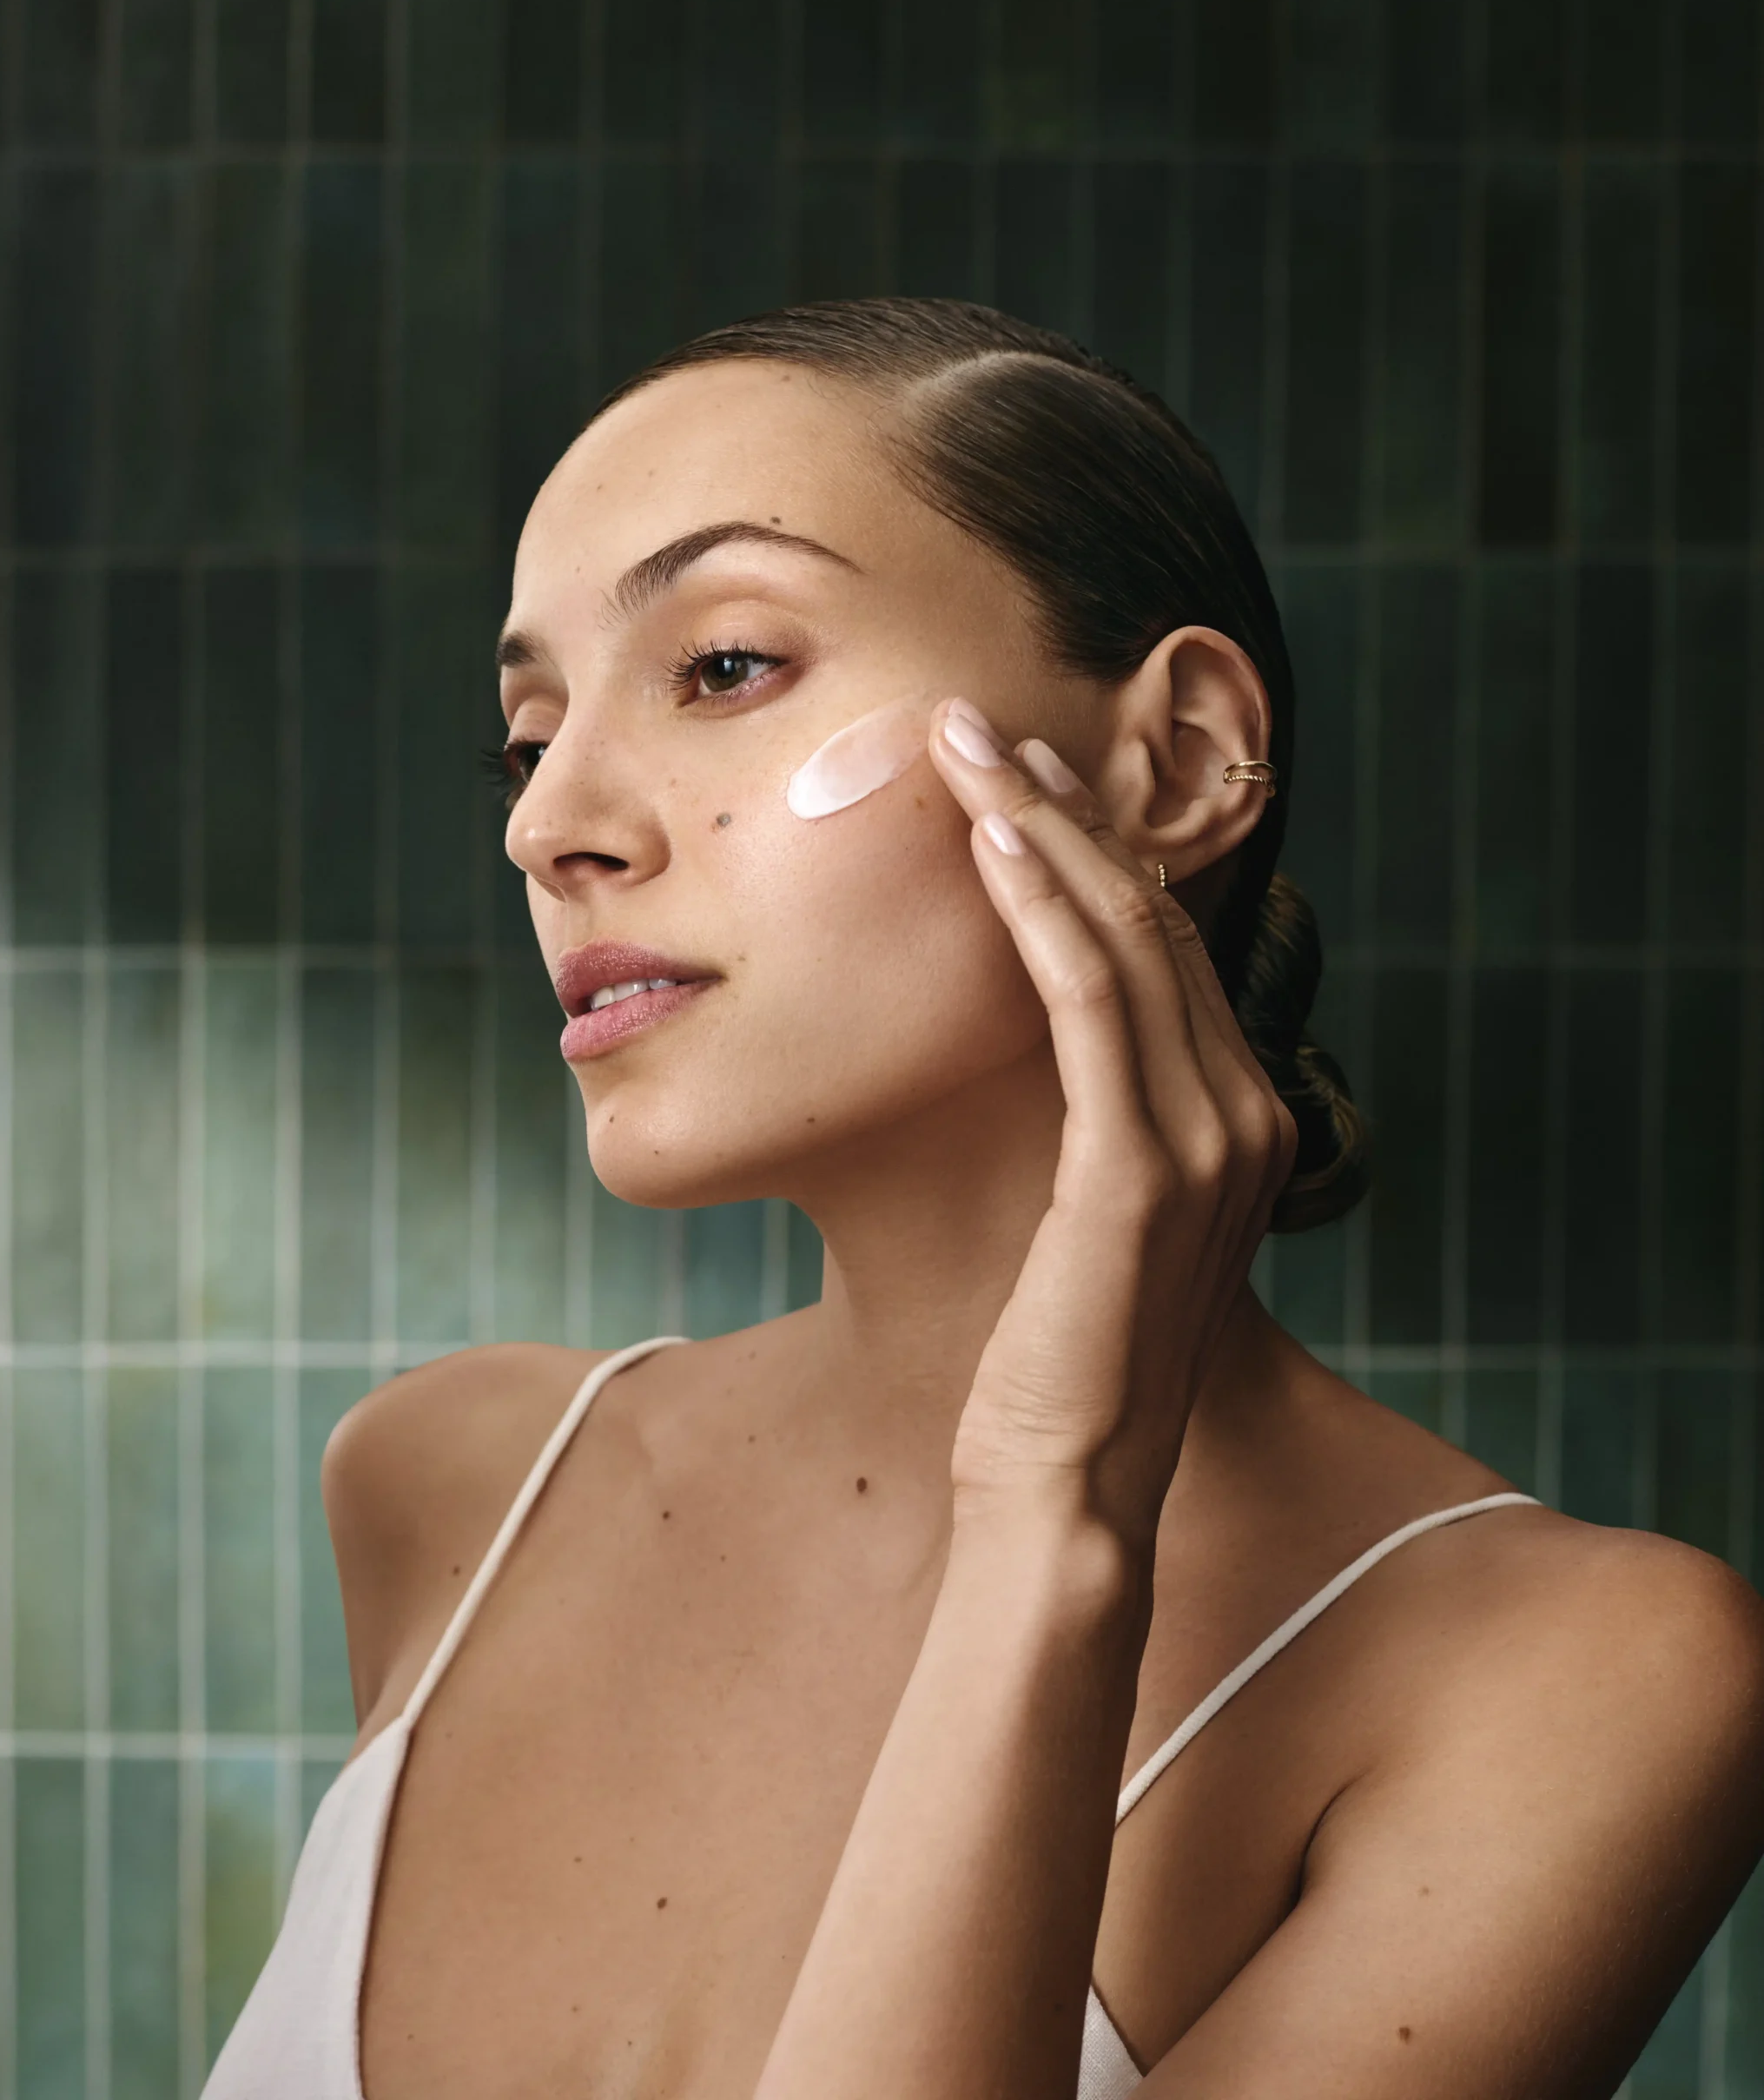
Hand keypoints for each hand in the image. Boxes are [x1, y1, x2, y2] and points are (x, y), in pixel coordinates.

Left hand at [929, 697, 1296, 1535]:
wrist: (1064, 1489)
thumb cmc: (1053, 1356)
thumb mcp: (1087, 1215)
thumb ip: (1096, 1120)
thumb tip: (1037, 1035)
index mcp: (1236, 1120)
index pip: (1165, 948)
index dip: (1088, 847)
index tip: (1012, 775)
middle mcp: (1244, 1114)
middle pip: (1155, 918)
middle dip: (1062, 808)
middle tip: (978, 724)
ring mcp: (1207, 1139)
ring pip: (1128, 937)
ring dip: (1044, 828)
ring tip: (968, 746)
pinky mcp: (1142, 1168)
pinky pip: (1093, 1002)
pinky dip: (1046, 909)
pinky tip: (991, 841)